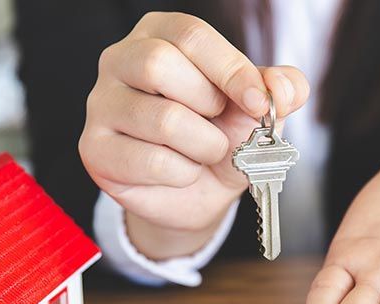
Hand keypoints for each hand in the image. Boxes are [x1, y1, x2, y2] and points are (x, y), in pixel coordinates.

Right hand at [79, 11, 308, 258]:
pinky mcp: (95, 149)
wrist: (194, 194)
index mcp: (158, 34)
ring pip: (161, 119)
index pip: (190, 35)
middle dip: (207, 105)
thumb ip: (278, 90)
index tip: (259, 102)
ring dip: (201, 146)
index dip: (231, 70)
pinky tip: (180, 173)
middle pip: (160, 65)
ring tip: (204, 153)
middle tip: (218, 126)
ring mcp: (101, 105)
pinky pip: (149, 161)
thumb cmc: (217, 138)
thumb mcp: (254, 110)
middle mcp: (119, 60)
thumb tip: (284, 87)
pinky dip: (182, 174)